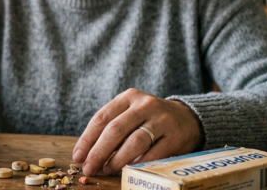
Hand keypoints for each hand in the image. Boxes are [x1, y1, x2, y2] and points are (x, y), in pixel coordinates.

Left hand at [72, 88, 203, 175]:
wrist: (188, 118)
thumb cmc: (149, 119)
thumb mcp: (131, 113)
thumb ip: (112, 128)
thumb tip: (87, 154)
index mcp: (129, 97)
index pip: (102, 117)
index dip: (87, 139)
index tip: (78, 156)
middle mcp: (145, 105)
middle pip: (116, 130)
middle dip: (99, 152)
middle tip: (89, 168)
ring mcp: (162, 120)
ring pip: (135, 142)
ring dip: (118, 160)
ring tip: (108, 170)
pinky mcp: (175, 136)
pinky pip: (154, 154)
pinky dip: (139, 164)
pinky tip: (129, 170)